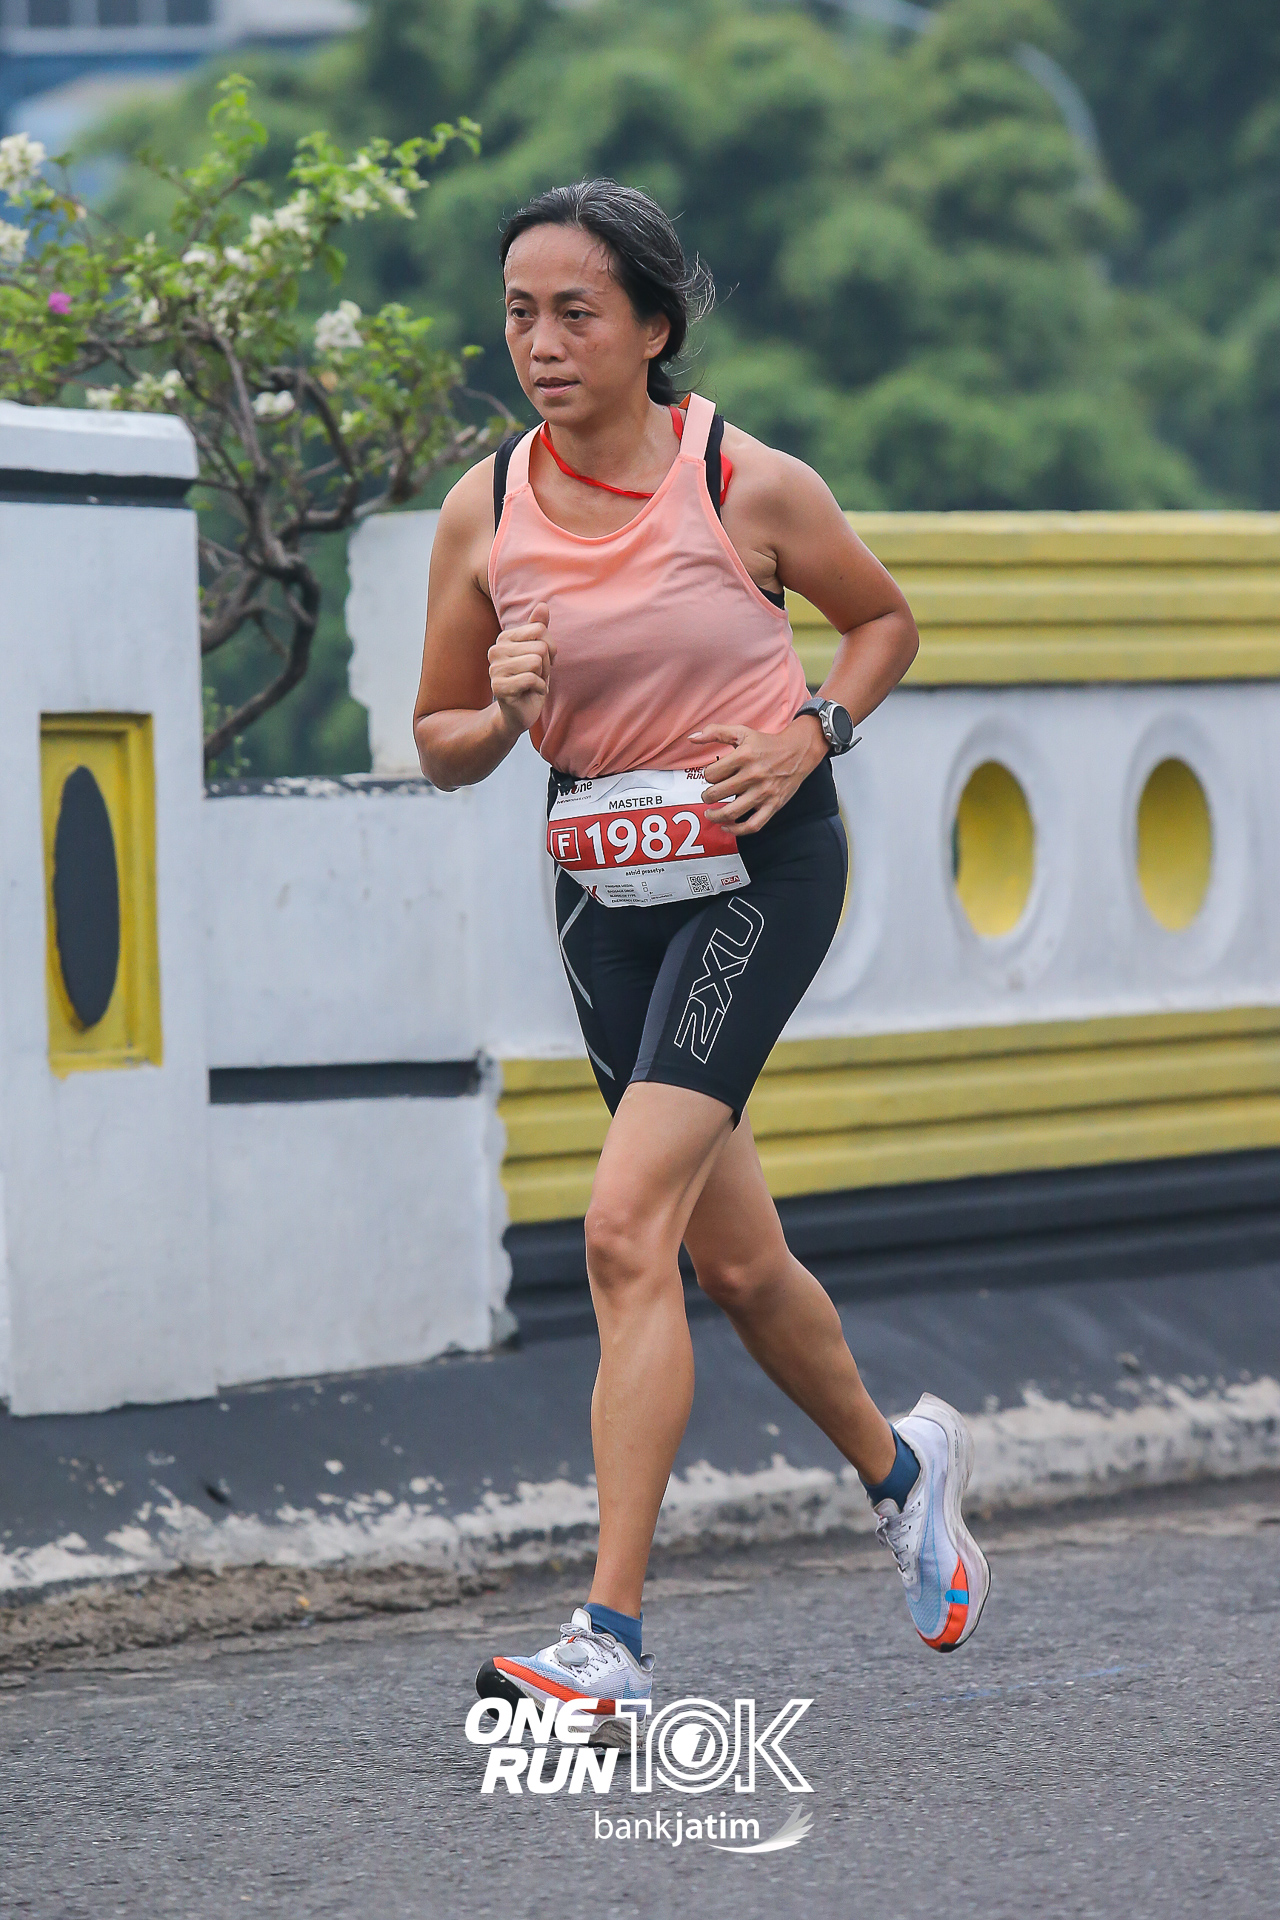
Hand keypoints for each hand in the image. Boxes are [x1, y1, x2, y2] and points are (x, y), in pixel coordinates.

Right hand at [488, 600, 554, 735]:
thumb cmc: (530, 679)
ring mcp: (495, 669)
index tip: (542, 662)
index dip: (550, 648)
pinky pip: (532, 679)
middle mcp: (495, 651)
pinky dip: (539, 689)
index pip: (540, 629)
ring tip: (533, 684)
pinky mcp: (499, 687)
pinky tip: (531, 693)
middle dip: (547, 665)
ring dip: (543, 677)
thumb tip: (543, 605)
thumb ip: (539, 628)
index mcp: (504, 638)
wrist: (519, 712)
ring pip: (537, 661)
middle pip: (540, 646)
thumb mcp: (538, 652)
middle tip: (537, 676)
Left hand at [692, 715, 827, 834]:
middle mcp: (753, 775)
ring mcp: (763, 793)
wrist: (797, 752)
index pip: (711, 773)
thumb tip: (692, 738)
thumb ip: (715, 732)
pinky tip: (726, 826)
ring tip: (710, 813)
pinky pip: (752, 825)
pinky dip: (736, 830)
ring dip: (714, 815)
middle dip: (707, 796)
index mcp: (744, 756)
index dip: (707, 775)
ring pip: (731, 812)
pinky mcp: (772, 805)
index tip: (712, 776)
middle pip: (717, 793)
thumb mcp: (741, 732)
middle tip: (708, 795)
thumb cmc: (766, 744)